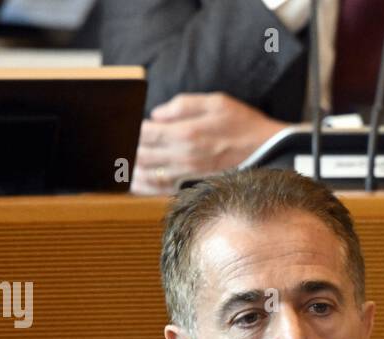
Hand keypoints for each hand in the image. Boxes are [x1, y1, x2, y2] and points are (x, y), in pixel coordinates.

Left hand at [132, 92, 286, 194]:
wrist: (270, 153)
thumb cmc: (245, 125)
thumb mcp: (216, 102)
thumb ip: (183, 105)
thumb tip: (157, 114)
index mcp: (187, 132)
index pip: (146, 132)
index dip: (130, 130)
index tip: (122, 126)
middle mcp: (185, 156)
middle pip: (142, 155)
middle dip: (125, 150)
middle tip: (113, 146)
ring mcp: (189, 175)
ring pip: (148, 175)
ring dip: (131, 170)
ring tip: (119, 165)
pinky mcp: (195, 187)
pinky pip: (162, 191)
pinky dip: (144, 188)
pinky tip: (134, 184)